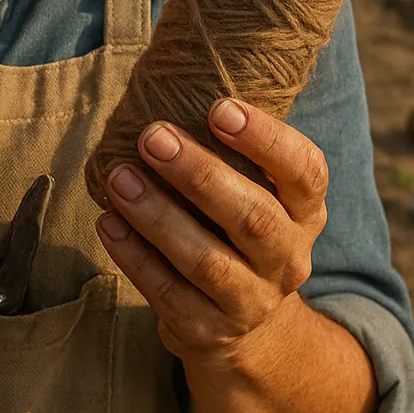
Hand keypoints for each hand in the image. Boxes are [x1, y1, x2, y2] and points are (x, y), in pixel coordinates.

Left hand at [95, 98, 328, 371]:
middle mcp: (287, 258)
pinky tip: (108, 222)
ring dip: (158, 215)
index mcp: (305, 212)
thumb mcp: (256, 193)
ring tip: (118, 176)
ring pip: (207, 261)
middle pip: (253, 217)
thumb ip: (230, 151)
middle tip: (153, 135)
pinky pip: (168, 293)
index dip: (266, 140)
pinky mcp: (207, 330)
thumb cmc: (237, 231)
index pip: (305, 172)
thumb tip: (168, 80)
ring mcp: (251, 300)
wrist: (249, 331)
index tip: (219, 107)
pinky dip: (135, 256)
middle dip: (200, 174)